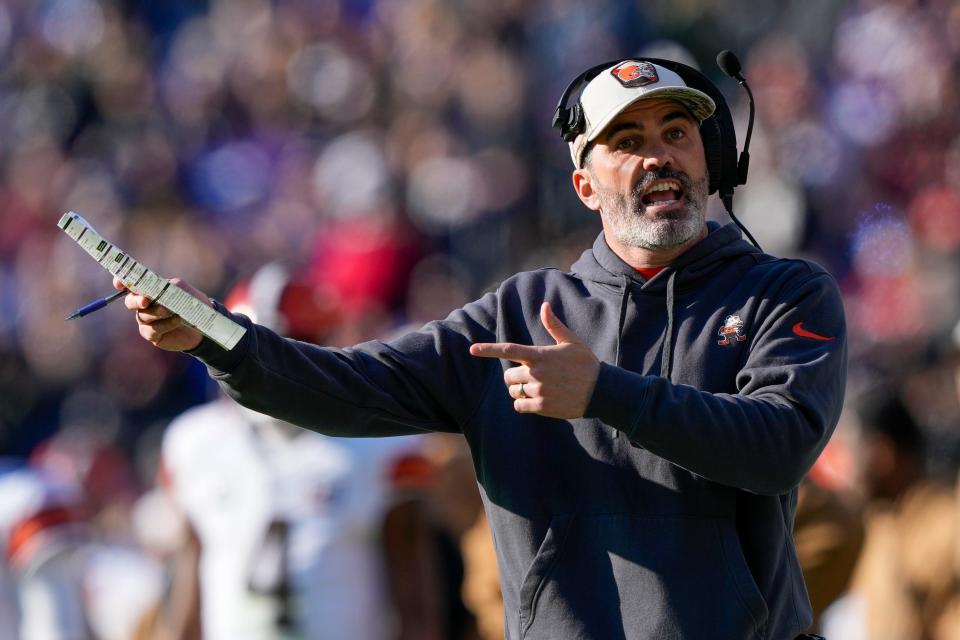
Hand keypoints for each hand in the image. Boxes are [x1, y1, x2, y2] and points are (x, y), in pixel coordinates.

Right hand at [114, 277, 208, 351]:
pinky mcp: (152, 334)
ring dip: (156, 312)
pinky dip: (165, 324)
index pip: (129, 285)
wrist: (203, 323)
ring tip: (169, 310)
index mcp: (148, 290)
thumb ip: (170, 286)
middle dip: (136, 300)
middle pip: (130, 301)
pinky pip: (152, 329)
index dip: (121, 283)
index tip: (119, 284)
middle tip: (146, 300)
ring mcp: (146, 320)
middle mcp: (143, 305)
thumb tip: (161, 287)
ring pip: (142, 316)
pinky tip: (177, 320)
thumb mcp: (183, 290)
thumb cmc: (191, 302)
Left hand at [469, 302, 599, 418]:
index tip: (472, 349)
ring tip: (538, 387)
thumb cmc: (585, 363)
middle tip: (531, 376)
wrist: (601, 391)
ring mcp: (539, 390)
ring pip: (514, 392)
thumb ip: (554, 325)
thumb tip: (545, 305)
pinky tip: (537, 399)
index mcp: (540, 355)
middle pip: (508, 376)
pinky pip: (520, 406)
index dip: (488, 350)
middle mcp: (536, 373)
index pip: (509, 350)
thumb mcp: (571, 341)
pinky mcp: (542, 406)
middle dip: (514, 376)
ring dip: (520, 390)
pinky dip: (523, 404)